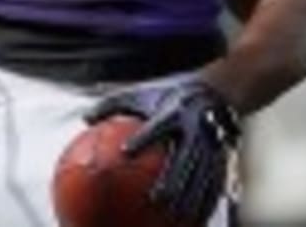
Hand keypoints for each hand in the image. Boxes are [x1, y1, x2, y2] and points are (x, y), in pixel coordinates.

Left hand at [85, 80, 239, 224]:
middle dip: (172, 180)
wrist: (214, 92)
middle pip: (184, 158)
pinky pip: (214, 183)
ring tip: (175, 217)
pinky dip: (205, 202)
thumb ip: (114, 105)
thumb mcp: (142, 94)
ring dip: (190, 198)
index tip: (125, 152)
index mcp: (175, 111)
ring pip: (202, 175)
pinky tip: (194, 220)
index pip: (157, 126)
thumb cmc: (167, 96)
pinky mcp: (222, 157)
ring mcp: (212, 144)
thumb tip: (84, 119)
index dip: (142, 138)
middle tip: (155, 200)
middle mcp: (196, 128)